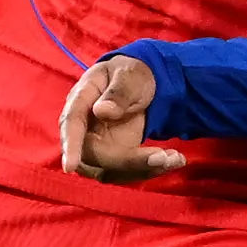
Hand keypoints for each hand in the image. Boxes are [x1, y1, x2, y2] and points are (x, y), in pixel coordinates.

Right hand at [59, 54, 181, 182]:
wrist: (140, 84)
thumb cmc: (131, 74)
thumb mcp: (130, 75)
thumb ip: (118, 92)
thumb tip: (101, 111)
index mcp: (81, 100)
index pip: (71, 125)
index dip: (70, 146)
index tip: (70, 167)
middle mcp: (83, 128)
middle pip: (93, 156)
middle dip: (129, 162)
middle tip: (166, 157)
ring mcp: (95, 146)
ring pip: (110, 170)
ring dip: (143, 169)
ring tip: (176, 158)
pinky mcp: (112, 158)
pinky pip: (125, 172)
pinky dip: (150, 169)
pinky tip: (174, 160)